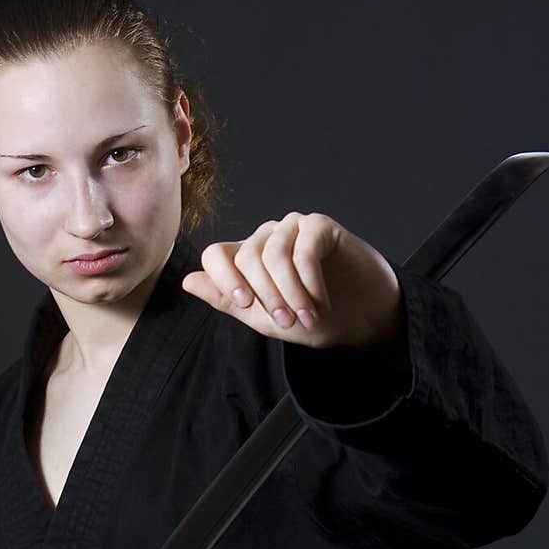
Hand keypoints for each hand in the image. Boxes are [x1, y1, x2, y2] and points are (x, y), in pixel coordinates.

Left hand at [180, 212, 400, 349]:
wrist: (361, 320)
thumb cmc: (313, 319)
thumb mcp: (264, 319)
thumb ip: (227, 301)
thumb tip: (187, 281)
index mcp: (246, 261)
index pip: (215, 255)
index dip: (223, 279)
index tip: (245, 304)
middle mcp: (266, 239)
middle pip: (245, 256)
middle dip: (266, 295)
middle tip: (288, 322)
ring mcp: (292, 229)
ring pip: (272, 253)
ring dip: (290, 292)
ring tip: (307, 317)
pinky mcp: (320, 226)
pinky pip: (303, 248)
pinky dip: (309, 280)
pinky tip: (321, 301)